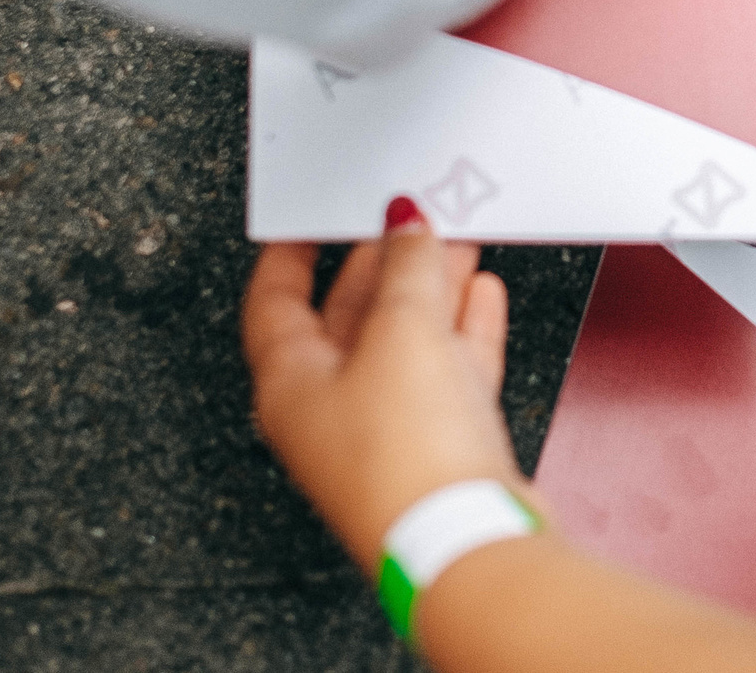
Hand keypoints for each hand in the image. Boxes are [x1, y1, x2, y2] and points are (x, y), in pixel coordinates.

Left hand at [242, 207, 525, 570]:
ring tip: (454, 239)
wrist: (465, 541)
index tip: (312, 214)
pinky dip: (463, 328)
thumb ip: (406, 267)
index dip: (292, 250)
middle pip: (347, 316)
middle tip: (404, 217)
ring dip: (430, 287)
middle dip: (381, 261)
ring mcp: (386, 430)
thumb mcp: (401, 333)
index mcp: (290, 384)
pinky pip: (447, 371)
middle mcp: (331, 409)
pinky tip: (480, 295)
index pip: (274, 300)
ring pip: (404, 340)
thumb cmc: (405, 458)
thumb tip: (405, 228)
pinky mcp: (438, 447)